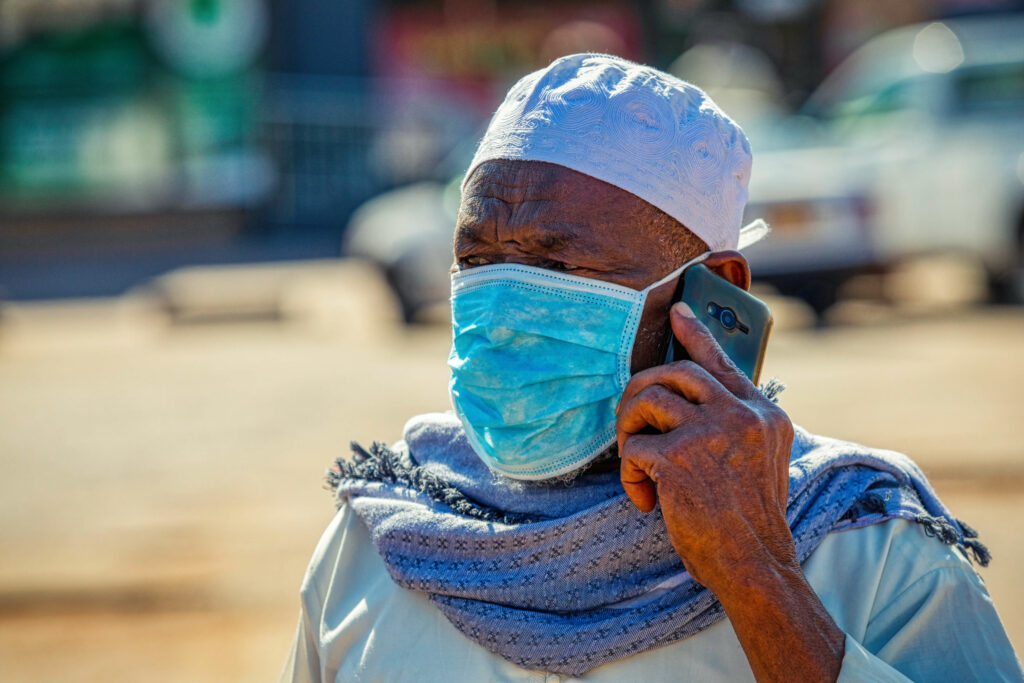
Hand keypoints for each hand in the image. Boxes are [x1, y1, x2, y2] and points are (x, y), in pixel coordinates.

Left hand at [617, 303, 842, 681]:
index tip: (676, 312)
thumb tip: (683, 400)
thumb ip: (733, 426)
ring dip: (629, 429)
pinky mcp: (681, 457)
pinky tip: (645, 498)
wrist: (755, 564)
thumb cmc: (749, 520)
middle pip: (675, 372)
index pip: (723, 361)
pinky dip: (630, 474)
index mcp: (764, 414)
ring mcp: (712, 433)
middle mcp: (741, 415)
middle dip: (640, 390)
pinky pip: (633, 447)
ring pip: (646, 400)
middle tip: (630, 418)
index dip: (694, 333)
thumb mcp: (758, 461)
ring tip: (637, 461)